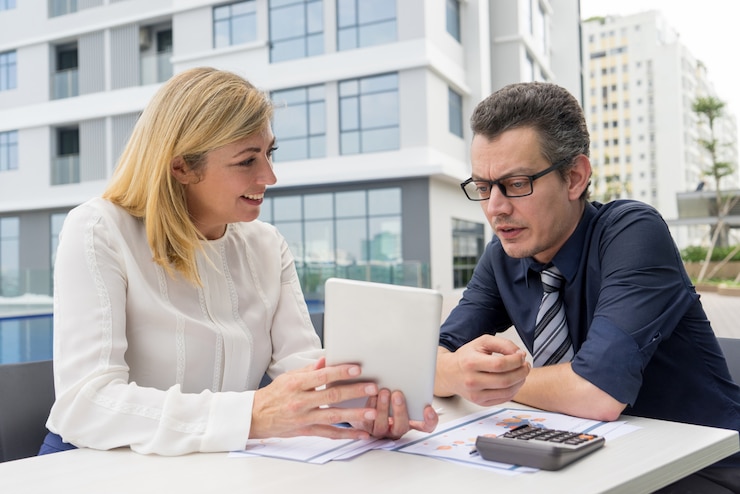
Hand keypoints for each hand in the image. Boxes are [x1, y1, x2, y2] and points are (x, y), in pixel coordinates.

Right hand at [250, 357, 378, 439]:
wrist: (255, 417)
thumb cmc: (274, 394)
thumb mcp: (289, 377)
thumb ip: (310, 370)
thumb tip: (327, 359)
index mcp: (296, 384)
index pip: (322, 376)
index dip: (340, 372)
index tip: (357, 369)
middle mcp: (301, 402)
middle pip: (331, 396)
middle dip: (354, 392)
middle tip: (372, 388)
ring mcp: (304, 418)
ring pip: (333, 416)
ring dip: (354, 414)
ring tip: (372, 412)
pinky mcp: (306, 431)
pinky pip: (329, 433)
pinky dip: (346, 435)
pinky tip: (361, 434)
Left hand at [350, 389, 438, 439]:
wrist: (368, 400)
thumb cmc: (391, 393)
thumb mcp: (404, 392)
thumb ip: (411, 388)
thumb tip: (411, 371)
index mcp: (411, 422)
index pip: (426, 426)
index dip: (429, 420)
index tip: (427, 408)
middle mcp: (396, 429)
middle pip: (402, 427)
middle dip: (400, 410)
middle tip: (398, 394)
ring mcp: (380, 430)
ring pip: (381, 426)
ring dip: (383, 409)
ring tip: (384, 392)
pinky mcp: (365, 427)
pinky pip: (366, 422)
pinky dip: (369, 408)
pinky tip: (371, 395)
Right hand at [435, 335, 529, 406]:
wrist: (450, 373)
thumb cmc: (466, 357)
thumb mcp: (482, 342)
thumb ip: (502, 344)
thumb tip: (519, 353)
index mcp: (470, 363)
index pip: (499, 365)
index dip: (515, 360)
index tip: (521, 356)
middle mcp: (472, 381)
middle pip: (505, 380)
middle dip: (521, 372)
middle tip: (525, 365)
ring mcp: (476, 394)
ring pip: (507, 392)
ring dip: (520, 382)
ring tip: (521, 373)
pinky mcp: (481, 403)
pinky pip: (504, 399)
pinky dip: (514, 390)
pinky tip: (514, 382)